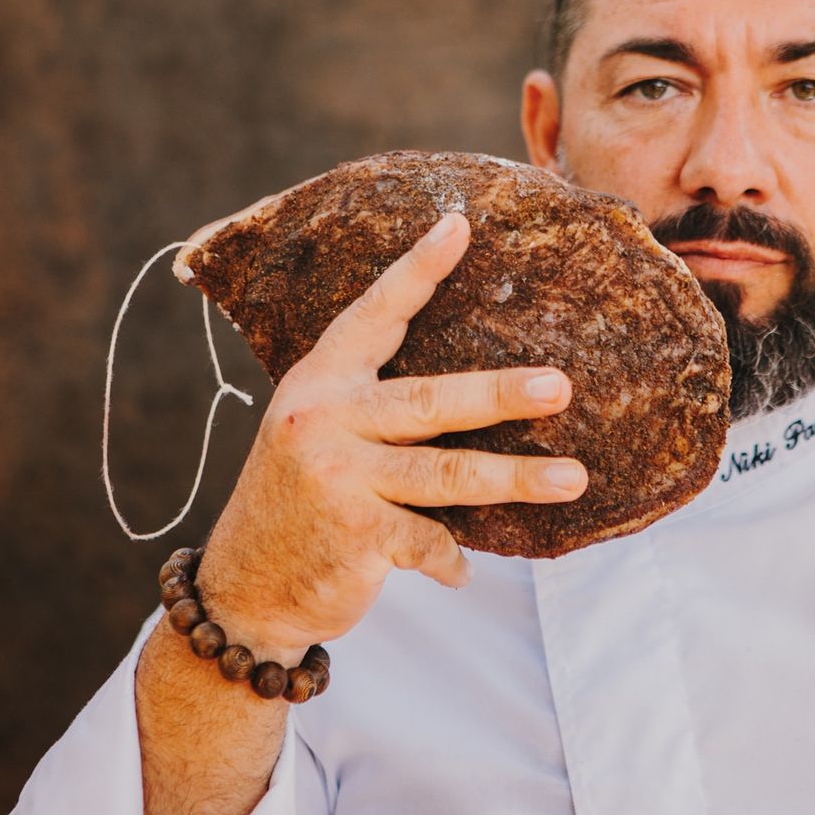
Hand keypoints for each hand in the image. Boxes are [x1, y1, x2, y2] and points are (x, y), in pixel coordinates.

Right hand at [194, 211, 586, 658]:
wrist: (242, 588)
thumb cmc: (299, 498)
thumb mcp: (314, 430)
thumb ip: (370, 404)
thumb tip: (472, 385)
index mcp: (320, 380)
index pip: (375, 314)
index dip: (417, 270)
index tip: (459, 226)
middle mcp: (324, 419)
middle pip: (429, 400)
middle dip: (500, 394)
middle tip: (560, 387)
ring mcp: (336, 477)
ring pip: (446, 474)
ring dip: (515, 480)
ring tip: (572, 478)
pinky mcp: (351, 536)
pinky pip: (426, 542)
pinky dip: (451, 559)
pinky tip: (463, 570)